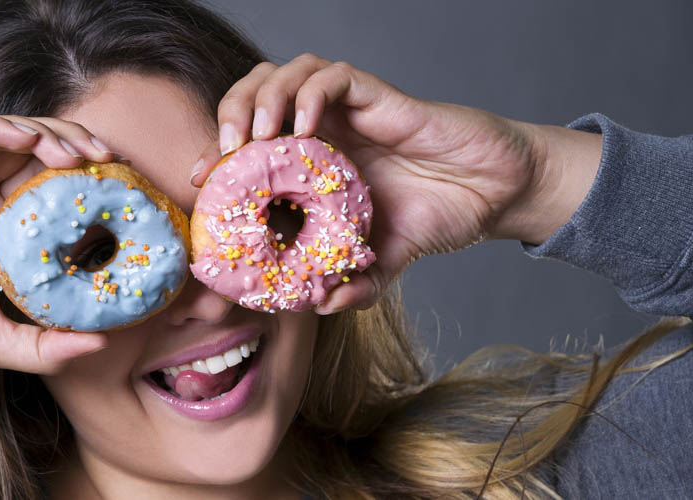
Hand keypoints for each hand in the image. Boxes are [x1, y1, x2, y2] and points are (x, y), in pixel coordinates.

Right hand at [0, 113, 115, 408]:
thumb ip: (45, 344)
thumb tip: (99, 343)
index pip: (42, 181)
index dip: (83, 174)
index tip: (123, 184)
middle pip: (26, 149)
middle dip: (72, 143)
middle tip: (110, 159)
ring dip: (38, 131)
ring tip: (76, 152)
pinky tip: (23, 139)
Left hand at [191, 54, 601, 312]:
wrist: (492, 193)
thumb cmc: (436, 215)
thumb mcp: (385, 262)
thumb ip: (353, 282)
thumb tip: (319, 306)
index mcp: (313, 160)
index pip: (251, 142)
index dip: (218, 154)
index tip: (200, 181)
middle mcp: (324, 127)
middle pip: (256, 92)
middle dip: (230, 113)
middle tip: (223, 155)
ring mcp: (348, 109)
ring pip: (286, 72)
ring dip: (259, 97)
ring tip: (252, 137)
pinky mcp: (378, 96)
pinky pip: (332, 76)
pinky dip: (307, 94)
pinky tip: (301, 128)